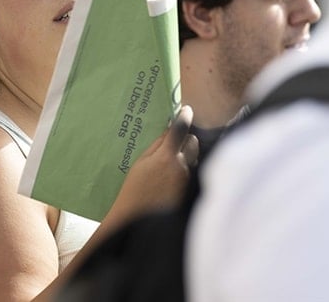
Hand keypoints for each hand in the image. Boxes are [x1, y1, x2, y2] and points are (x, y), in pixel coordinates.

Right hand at [107, 105, 198, 224]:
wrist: (138, 217)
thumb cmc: (134, 189)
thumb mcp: (140, 163)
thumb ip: (157, 145)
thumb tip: (169, 130)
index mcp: (166, 157)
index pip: (180, 129)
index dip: (184, 117)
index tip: (186, 110)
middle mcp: (182, 166)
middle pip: (193, 141)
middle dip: (187, 137)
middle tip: (176, 139)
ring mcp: (188, 178)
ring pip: (194, 156)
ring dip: (187, 152)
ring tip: (173, 158)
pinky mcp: (191, 189)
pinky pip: (193, 170)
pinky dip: (187, 167)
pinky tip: (174, 173)